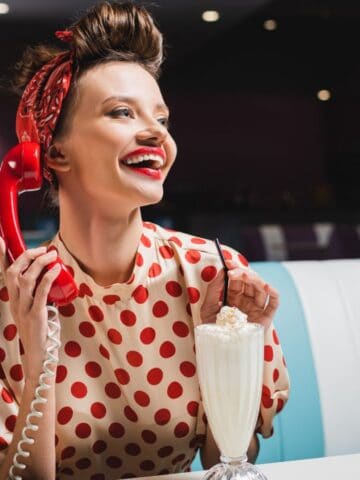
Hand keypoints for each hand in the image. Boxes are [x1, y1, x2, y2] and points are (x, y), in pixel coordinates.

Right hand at [0, 237, 60, 383]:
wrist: (39, 357)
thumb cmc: (40, 333)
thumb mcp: (36, 311)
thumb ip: (39, 296)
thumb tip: (51, 279)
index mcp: (13, 301)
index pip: (5, 274)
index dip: (1, 257)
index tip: (1, 240)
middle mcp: (14, 303)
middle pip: (13, 272)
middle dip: (27, 256)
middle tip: (43, 249)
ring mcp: (23, 310)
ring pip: (25, 279)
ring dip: (39, 264)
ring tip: (52, 255)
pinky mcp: (35, 316)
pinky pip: (40, 292)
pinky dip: (48, 278)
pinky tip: (56, 269)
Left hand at [200, 260, 278, 329]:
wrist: (217, 351)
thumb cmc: (212, 331)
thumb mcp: (208, 307)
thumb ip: (214, 289)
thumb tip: (222, 270)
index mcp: (233, 296)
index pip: (237, 278)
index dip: (234, 269)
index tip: (227, 263)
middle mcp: (246, 300)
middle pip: (250, 281)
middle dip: (242, 272)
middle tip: (232, 271)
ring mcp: (256, 308)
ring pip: (261, 287)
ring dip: (254, 278)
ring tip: (242, 276)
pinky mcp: (265, 318)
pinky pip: (273, 303)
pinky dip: (273, 292)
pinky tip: (266, 286)